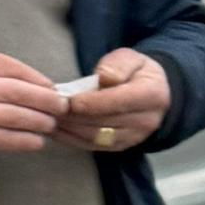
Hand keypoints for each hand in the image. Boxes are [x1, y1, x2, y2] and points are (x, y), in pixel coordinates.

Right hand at [0, 45, 66, 153]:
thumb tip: (36, 82)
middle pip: (15, 92)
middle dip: (44, 100)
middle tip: (62, 106)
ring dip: (38, 122)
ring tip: (51, 124)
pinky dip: (22, 141)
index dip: (35, 78)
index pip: (8, 67)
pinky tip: (36, 141)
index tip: (52, 87)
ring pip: (11, 116)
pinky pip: (0, 139)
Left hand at [52, 50, 172, 153]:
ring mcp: (134, 137)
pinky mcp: (121, 146)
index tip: (69, 101)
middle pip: (104, 123)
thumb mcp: (131, 58)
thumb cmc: (137, 72)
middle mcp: (146, 121)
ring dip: (70, 129)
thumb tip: (103, 76)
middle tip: (51, 109)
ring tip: (50, 118)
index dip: (92, 103)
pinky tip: (56, 130)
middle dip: (75, 117)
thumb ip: (118, 64)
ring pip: (96, 137)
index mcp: (152, 95)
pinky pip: (93, 147)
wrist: (154, 94)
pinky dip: (72, 139)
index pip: (118, 102)